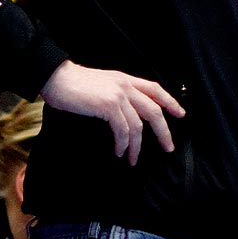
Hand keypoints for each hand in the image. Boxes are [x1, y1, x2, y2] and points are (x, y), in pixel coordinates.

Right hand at [40, 61, 185, 165]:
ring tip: (133, 159)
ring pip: (138, 125)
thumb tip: (126, 114)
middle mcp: (126, 86)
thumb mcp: (103, 83)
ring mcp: (118, 95)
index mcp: (126, 79)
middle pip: (154, 110)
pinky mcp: (108, 105)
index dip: (170, 102)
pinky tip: (119, 151)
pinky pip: (123, 130)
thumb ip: (118, 93)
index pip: (155, 89)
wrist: (57, 78)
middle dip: (163, 131)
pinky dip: (123, 144)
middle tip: (168, 147)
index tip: (180, 114)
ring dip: (137, 146)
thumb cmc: (75, 84)